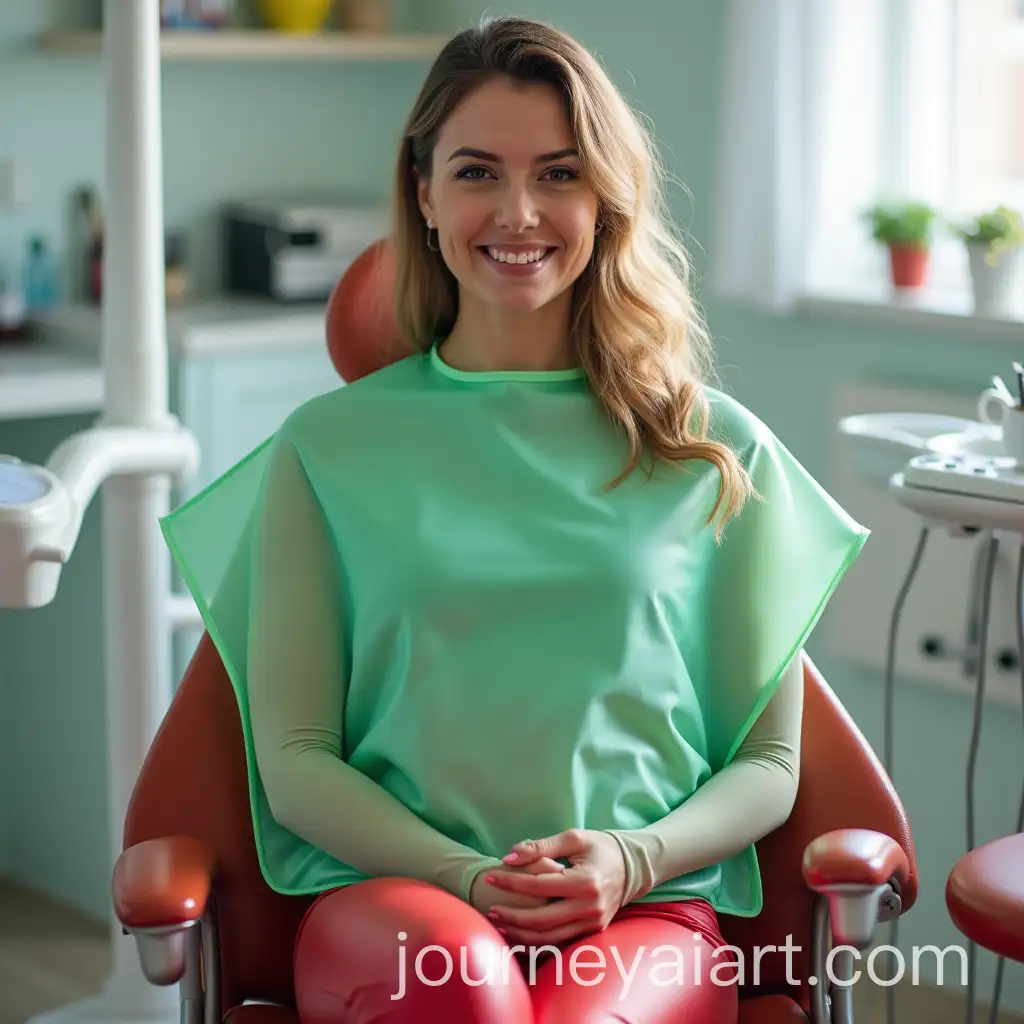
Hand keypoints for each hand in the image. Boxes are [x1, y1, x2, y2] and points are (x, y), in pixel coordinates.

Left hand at [481, 829, 626, 944]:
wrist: (633, 866)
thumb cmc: (600, 847)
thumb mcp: (573, 838)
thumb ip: (540, 846)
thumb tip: (509, 856)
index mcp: (584, 881)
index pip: (538, 885)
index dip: (511, 881)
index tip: (491, 876)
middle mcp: (590, 907)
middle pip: (541, 920)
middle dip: (512, 916)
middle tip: (490, 909)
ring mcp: (592, 923)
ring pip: (549, 938)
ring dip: (520, 934)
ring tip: (499, 923)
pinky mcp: (592, 932)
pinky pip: (560, 943)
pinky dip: (536, 943)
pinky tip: (519, 935)